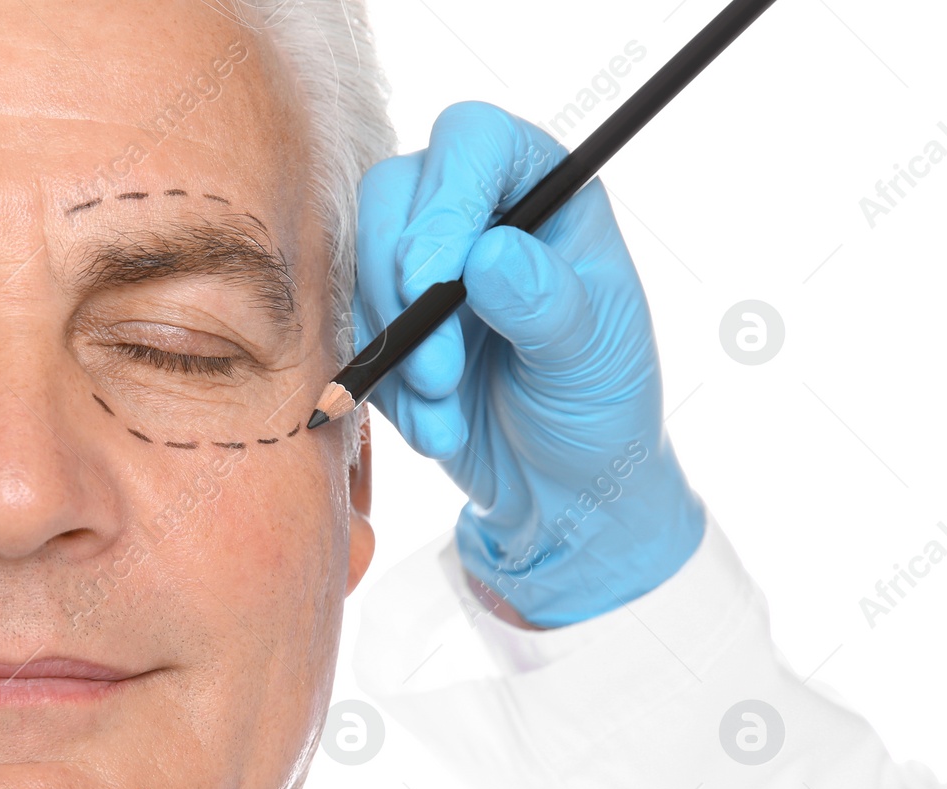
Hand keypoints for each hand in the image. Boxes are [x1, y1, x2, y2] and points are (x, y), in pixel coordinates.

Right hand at [353, 101, 704, 626]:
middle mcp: (476, 212)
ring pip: (358, 260)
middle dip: (400, 287)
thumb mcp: (592, 363)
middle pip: (395, 192)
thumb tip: (492, 254)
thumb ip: (549, 305)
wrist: (560, 488)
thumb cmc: (598, 412)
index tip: (430, 283)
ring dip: (392, 348)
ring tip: (446, 415)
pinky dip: (379, 383)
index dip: (444, 199)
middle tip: (438, 372)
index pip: (477, 143)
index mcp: (545, 194)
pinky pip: (348, 327)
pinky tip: (434, 426)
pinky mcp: (383, 317)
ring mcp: (421, 262)